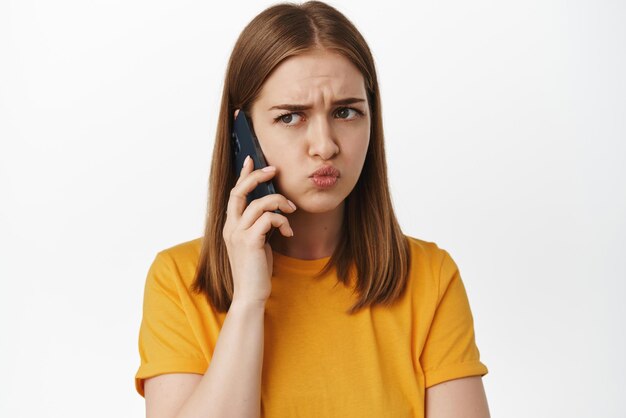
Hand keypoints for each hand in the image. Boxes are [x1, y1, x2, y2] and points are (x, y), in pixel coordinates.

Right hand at [222, 110, 296, 304]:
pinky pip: (269, 218)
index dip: (243, 175)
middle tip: (274, 170)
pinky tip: (288, 232)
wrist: (250, 296)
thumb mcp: (257, 243)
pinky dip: (282, 220)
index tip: (251, 160)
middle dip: (257, 176)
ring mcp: (238, 234)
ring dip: (280, 202)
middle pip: (239, 191)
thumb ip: (258, 226)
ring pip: (259, 203)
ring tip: (291, 210)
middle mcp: (230, 227)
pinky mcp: (250, 242)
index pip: (234, 194)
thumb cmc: (256, 271)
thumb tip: (272, 211)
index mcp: (230, 226)